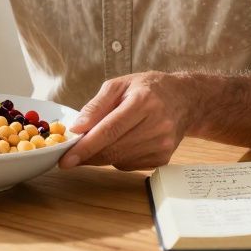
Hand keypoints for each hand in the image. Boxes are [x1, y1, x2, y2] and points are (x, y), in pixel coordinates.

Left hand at [59, 72, 195, 170]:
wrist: (185, 100)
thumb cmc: (147, 88)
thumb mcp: (119, 85)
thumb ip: (96, 105)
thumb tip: (76, 128)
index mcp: (143, 102)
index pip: (109, 130)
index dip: (85, 147)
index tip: (65, 159)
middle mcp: (157, 125)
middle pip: (113, 149)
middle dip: (86, 156)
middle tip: (67, 157)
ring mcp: (163, 144)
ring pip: (119, 160)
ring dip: (100, 157)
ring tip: (94, 145)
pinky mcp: (164, 158)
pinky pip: (129, 166)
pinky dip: (117, 158)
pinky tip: (120, 144)